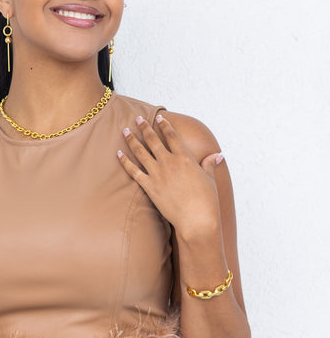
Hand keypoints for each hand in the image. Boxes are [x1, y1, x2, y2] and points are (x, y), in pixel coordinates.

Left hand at [117, 114, 222, 239]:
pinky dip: (124, 161)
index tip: (159, 117)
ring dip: (132, 140)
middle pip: (153, 140)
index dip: (164, 125)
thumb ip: (210, 164)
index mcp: (185, 158)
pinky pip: (133, 171)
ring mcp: (157, 174)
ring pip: (140, 152)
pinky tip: (118, 153)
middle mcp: (169, 162)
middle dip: (144, 127)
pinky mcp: (149, 187)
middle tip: (137, 118)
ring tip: (125, 131)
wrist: (196, 220)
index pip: (172, 136)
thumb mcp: (210, 179)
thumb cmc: (206, 201)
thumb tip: (218, 155)